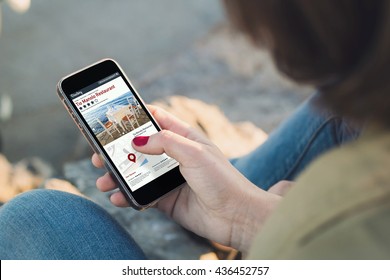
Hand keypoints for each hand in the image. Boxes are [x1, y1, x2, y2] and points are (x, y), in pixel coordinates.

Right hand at [92, 105, 284, 253]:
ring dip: (118, 175)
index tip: (113, 116)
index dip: (136, 116)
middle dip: (118, 150)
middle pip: (140, 148)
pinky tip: (119, 198)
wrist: (236, 216)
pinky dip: (127, 196)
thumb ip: (165, 142)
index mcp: (184, 138)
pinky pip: (141, 195)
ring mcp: (169, 178)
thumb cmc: (222, 180)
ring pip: (137, 172)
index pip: (156, 119)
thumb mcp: (195, 153)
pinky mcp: (166, 199)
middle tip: (99, 154)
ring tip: (104, 180)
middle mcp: (174, 156)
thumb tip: (137, 141)